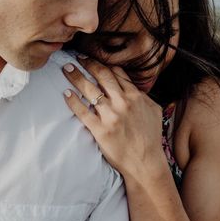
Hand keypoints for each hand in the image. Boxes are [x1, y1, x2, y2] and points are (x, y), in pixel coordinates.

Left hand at [62, 57, 167, 178]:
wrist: (146, 162)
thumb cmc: (151, 138)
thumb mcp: (153, 111)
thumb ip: (143, 96)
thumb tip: (135, 88)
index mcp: (135, 96)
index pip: (116, 73)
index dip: (103, 64)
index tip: (93, 60)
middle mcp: (122, 102)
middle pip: (101, 76)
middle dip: (87, 64)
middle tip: (77, 58)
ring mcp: (111, 116)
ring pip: (90, 89)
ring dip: (76, 77)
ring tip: (67, 69)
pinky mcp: (100, 130)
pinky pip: (82, 111)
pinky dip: (73, 101)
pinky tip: (66, 93)